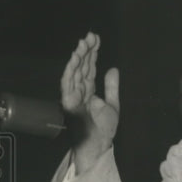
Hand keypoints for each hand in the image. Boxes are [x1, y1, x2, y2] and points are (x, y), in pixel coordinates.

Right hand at [60, 31, 119, 173]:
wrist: (98, 145)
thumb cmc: (103, 129)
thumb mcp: (113, 105)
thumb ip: (112, 87)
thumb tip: (113, 68)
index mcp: (89, 90)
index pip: (90, 67)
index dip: (93, 53)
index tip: (96, 39)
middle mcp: (80, 90)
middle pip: (82, 66)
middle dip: (86, 50)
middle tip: (91, 36)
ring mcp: (73, 95)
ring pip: (74, 71)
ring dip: (78, 57)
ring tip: (83, 43)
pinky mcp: (68, 102)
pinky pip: (68, 83)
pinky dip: (71, 70)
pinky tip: (75, 58)